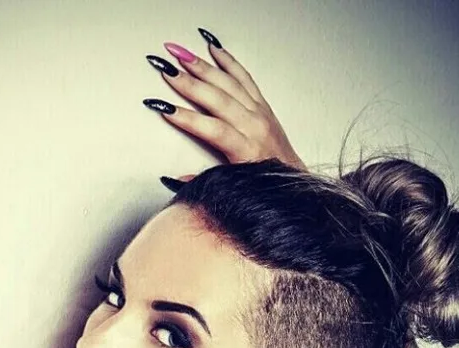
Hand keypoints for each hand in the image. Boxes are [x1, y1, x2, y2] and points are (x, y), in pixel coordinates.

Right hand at [145, 29, 305, 181]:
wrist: (293, 178)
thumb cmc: (264, 184)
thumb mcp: (233, 188)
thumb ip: (204, 182)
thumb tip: (175, 179)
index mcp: (246, 150)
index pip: (212, 129)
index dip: (188, 119)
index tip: (165, 110)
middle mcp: (255, 126)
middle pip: (217, 99)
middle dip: (189, 83)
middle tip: (167, 70)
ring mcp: (260, 112)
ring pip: (228, 83)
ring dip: (203, 67)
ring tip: (182, 54)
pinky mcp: (263, 104)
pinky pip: (243, 77)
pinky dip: (227, 61)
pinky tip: (213, 48)